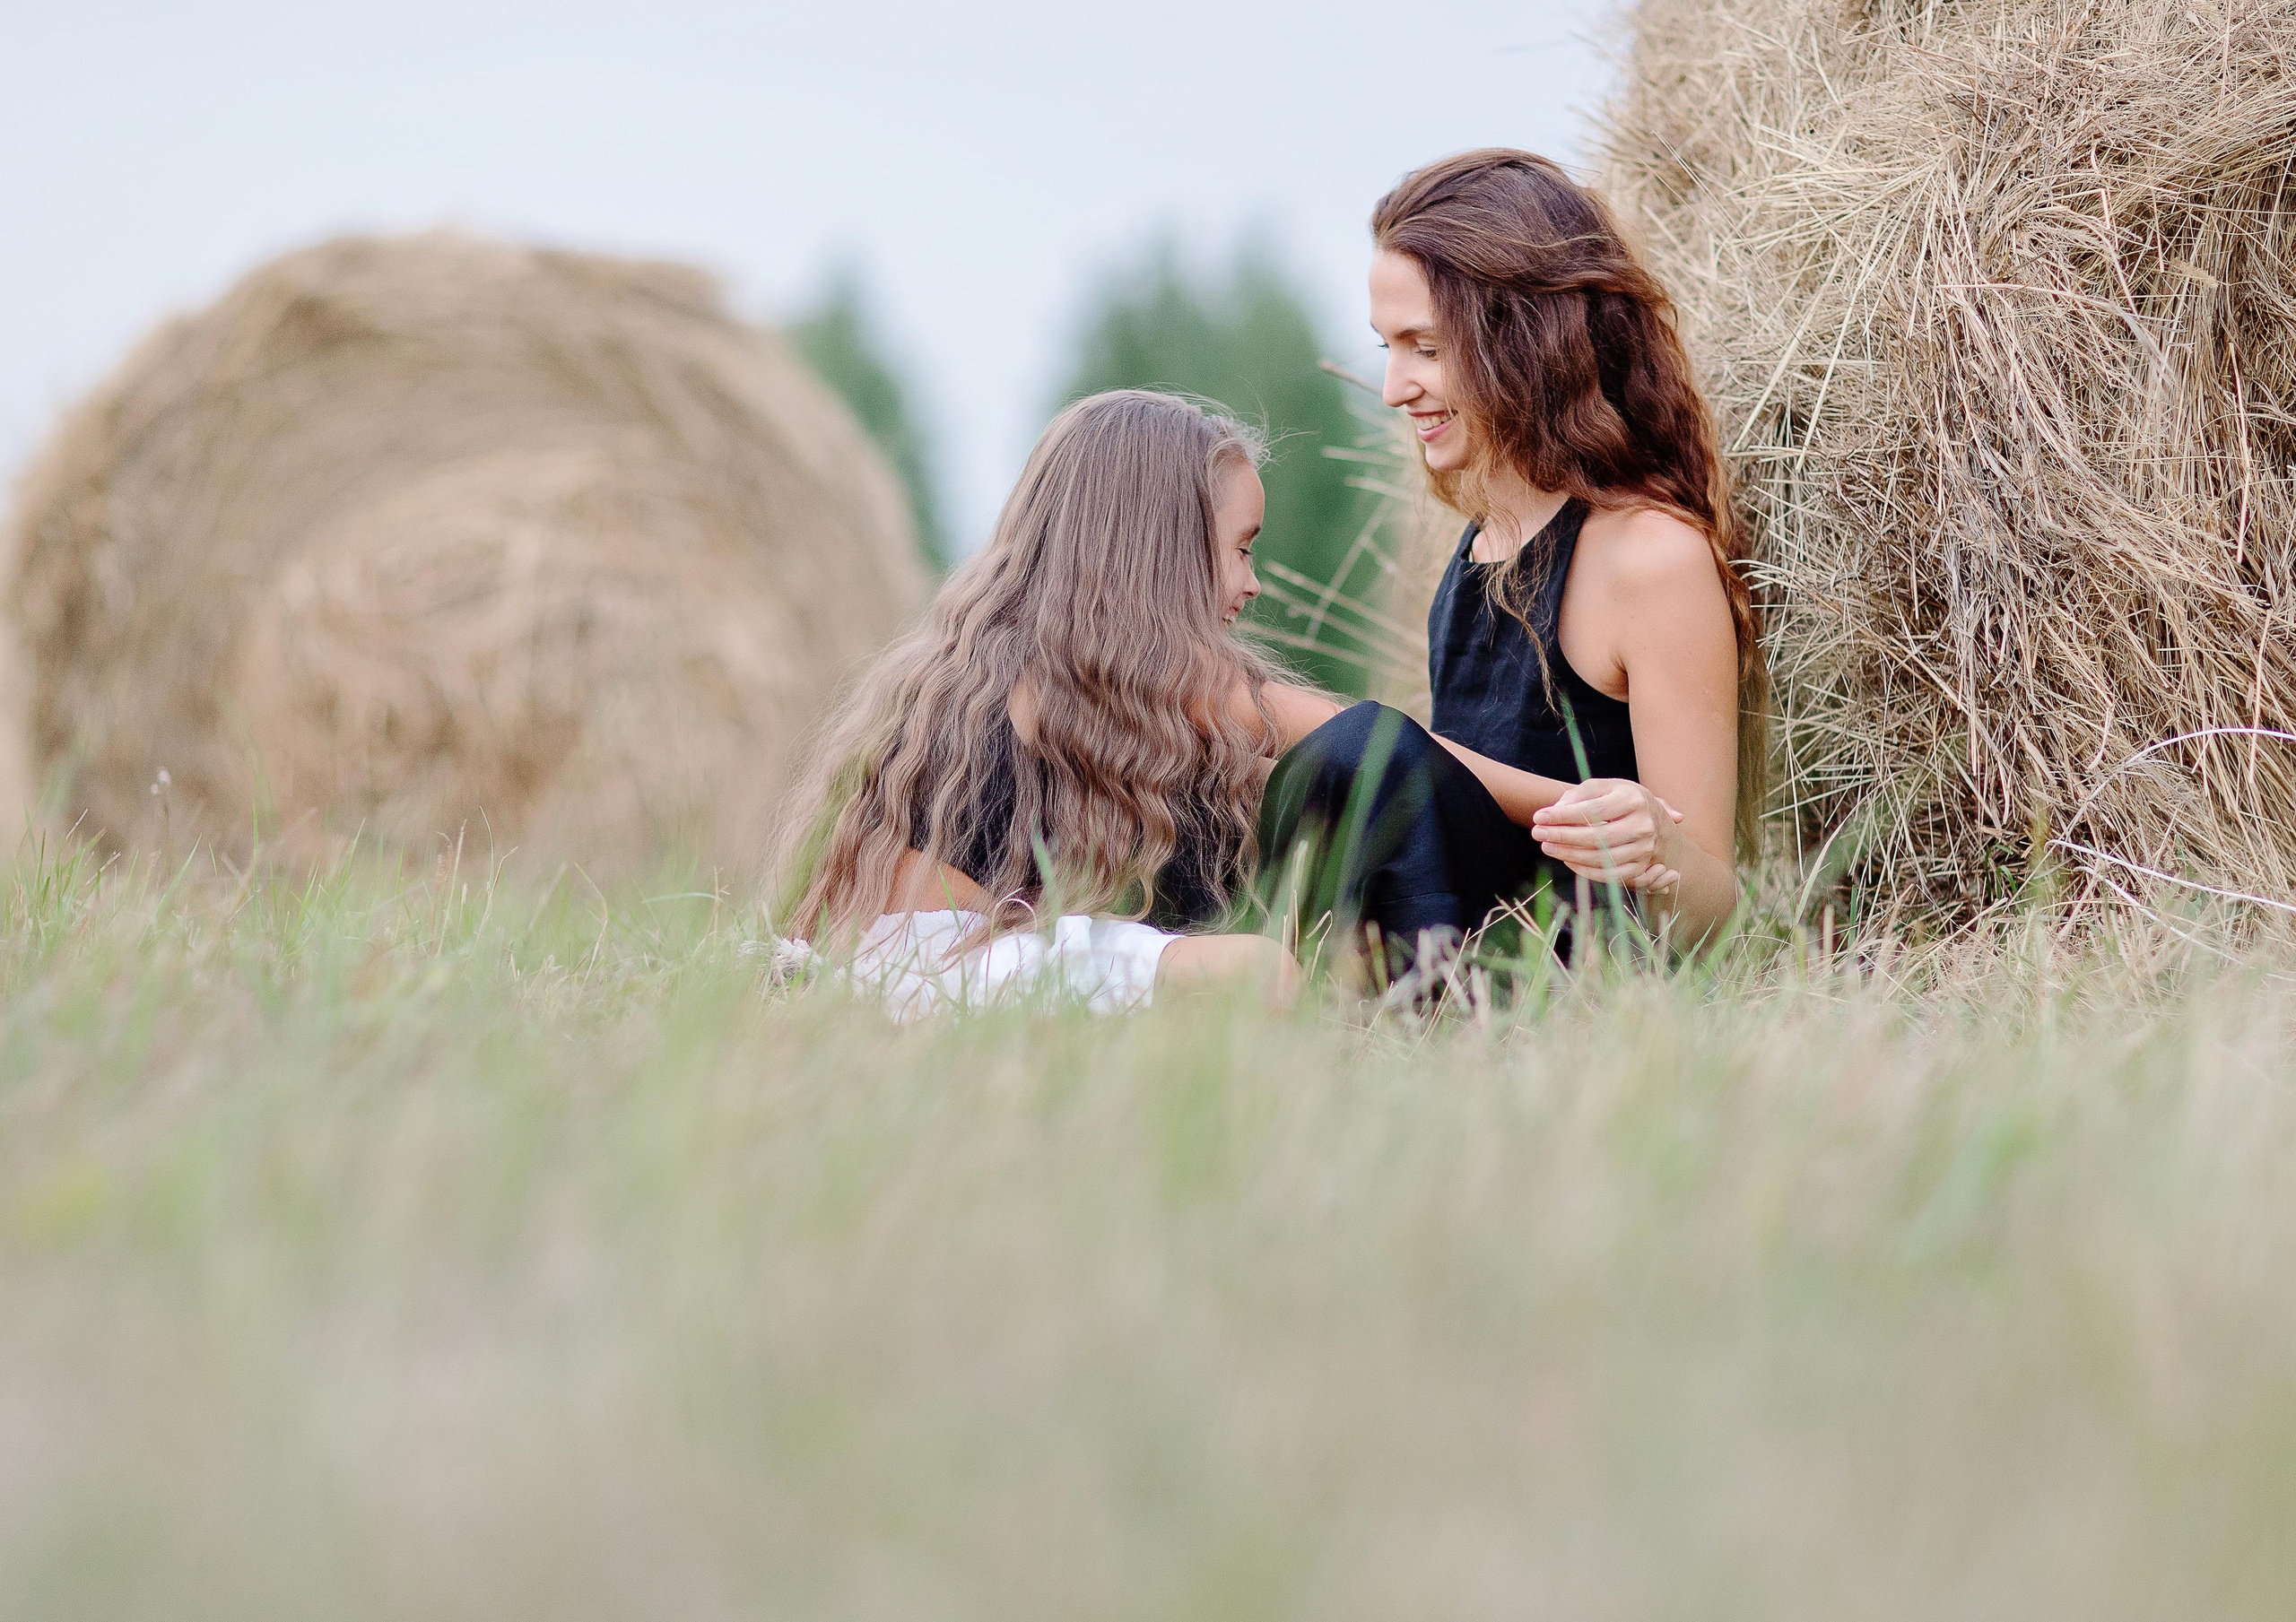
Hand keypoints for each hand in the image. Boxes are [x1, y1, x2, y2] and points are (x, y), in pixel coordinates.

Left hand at [1530, 779, 1684, 892]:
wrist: (1656, 819)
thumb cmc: (1623, 799)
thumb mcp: (1606, 787)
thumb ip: (1581, 793)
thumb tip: (1557, 810)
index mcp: (1634, 800)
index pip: (1593, 810)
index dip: (1563, 815)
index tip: (1539, 817)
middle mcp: (1643, 826)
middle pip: (1597, 838)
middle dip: (1562, 837)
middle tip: (1538, 834)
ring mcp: (1644, 849)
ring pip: (1602, 859)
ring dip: (1569, 855)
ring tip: (1547, 847)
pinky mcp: (1641, 867)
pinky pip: (1610, 875)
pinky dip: (1585, 871)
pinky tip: (1567, 860)